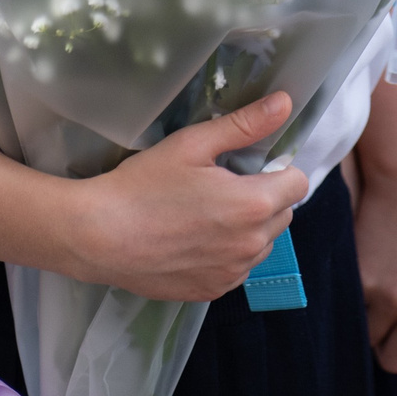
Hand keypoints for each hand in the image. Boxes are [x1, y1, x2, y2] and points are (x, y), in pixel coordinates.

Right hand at [66, 93, 309, 301]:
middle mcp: (251, 245)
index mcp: (253, 205)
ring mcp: (232, 273)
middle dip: (264, 197)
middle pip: (283, 214)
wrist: (99, 236)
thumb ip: (244, 125)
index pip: (297, 183)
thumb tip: (285, 103)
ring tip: (206, 214)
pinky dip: (227, 253)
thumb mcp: (192, 144)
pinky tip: (194, 239)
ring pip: (262, 243)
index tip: (248, 165)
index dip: (277, 168)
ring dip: (249, 228)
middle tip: (222, 186)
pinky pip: (237, 268)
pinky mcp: (212, 292)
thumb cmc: (144, 184)